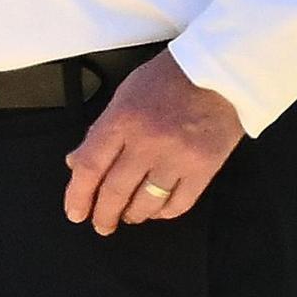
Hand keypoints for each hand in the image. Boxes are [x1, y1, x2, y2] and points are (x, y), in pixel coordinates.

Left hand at [62, 52, 242, 234]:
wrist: (221, 71)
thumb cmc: (171, 78)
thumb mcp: (125, 94)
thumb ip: (101, 130)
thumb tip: (77, 162)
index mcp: (123, 119)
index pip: (90, 167)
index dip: (78, 196)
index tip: (76, 212)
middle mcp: (148, 141)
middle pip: (115, 191)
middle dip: (104, 215)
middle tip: (101, 224)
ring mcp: (177, 157)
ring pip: (146, 203)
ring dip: (133, 215)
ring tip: (129, 216)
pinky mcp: (204, 168)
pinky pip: (179, 203)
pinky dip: (164, 212)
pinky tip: (158, 210)